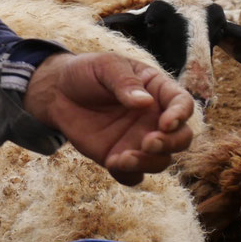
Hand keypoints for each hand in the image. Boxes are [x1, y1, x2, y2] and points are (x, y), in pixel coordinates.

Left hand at [24, 51, 195, 183]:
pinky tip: (113, 163)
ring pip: (161, 160)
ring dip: (149, 162)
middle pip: (181, 138)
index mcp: (158, 91)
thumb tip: (145, 102)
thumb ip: (124, 81)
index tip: (166, 122)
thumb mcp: (105, 66)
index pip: (182, 104)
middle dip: (171, 143)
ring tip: (124, 157)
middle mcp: (155, 119)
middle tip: (149, 142)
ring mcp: (139, 141)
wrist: (58, 92)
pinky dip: (129, 174)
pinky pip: (133, 175)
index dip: (180, 115)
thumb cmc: (87, 73)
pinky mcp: (120, 157)